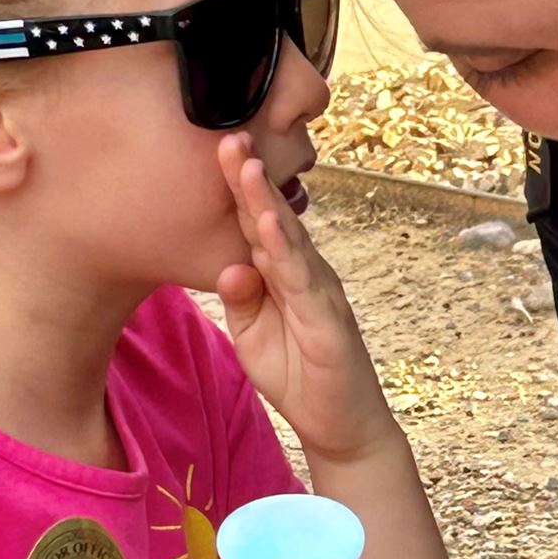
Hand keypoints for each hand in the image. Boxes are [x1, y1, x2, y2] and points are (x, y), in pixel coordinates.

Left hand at [215, 138, 395, 464]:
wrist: (343, 426)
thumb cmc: (299, 376)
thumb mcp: (253, 337)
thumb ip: (241, 300)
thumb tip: (229, 264)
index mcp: (284, 273)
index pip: (257, 222)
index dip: (237, 186)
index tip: (214, 146)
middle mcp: (306, 272)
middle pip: (274, 216)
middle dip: (250, 175)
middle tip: (227, 132)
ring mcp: (320, 291)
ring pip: (289, 238)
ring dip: (265, 199)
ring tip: (244, 163)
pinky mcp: (327, 319)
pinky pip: (302, 279)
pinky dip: (285, 249)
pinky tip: (269, 223)